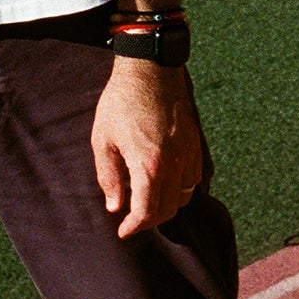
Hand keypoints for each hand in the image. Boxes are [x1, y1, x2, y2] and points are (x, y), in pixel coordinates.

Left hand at [91, 58, 203, 237]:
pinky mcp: (195, 140)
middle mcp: (174, 162)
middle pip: (168, 209)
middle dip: (150, 220)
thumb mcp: (103, 139)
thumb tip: (115, 206)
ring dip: (168, 205)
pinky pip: (195, 176)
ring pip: (185, 195)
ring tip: (148, 201)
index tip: (123, 231)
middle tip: (132, 218)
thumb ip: (109, 177)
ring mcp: (188, 151)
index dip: (134, 227)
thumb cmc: (121, 101)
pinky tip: (165, 182)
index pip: (147, 212)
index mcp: (149, 164)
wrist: (149, 68)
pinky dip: (182, 187)